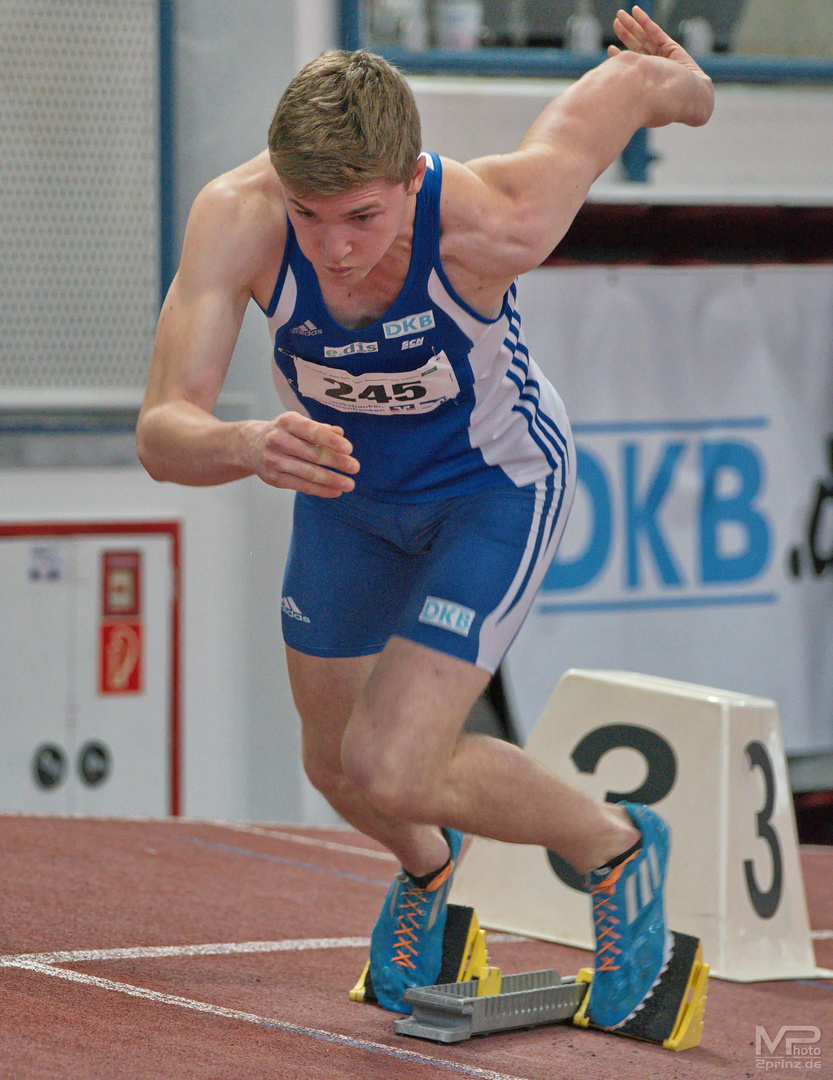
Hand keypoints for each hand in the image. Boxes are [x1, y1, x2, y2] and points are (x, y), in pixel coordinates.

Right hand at [245, 412, 359, 496]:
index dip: (331, 441)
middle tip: (355, 467)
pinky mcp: (273, 479)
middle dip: (337, 462)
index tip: (348, 449)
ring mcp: (274, 461)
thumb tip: (341, 435)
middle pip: (312, 454)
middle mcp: (278, 440)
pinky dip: (321, 490)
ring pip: (308, 473)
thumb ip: (321, 428)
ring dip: (332, 480)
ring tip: (349, 484)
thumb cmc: (284, 432)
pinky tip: (335, 491)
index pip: (312, 431)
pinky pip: (301, 486)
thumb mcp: (299, 423)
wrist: (251, 445)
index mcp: (287, 422)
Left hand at [609, 5, 713, 126]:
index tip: (610, 48)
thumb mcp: (637, 91)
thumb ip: (625, 84)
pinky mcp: (671, 47)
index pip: (630, 64)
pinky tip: (636, 12)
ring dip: (632, 26)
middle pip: (637, 47)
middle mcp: (653, 67)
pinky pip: (655, 31)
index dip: (620, 55)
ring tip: (620, 16)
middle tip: (615, 23)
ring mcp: (662, 57)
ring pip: (644, 38)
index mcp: (644, 80)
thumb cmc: (662, 101)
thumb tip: (603, 81)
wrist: (686, 97)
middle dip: (625, 34)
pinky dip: (645, 21)